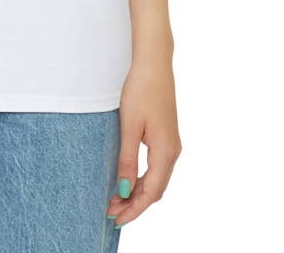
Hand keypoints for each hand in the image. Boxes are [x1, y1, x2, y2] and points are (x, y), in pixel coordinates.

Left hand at [105, 58, 182, 227]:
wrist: (154, 64)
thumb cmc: (141, 90)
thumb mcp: (129, 126)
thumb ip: (127, 159)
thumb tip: (124, 190)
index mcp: (165, 151)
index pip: (150, 192)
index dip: (133, 209)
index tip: (115, 219)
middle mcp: (173, 151)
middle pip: (156, 190)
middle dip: (134, 204)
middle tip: (111, 212)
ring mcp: (172, 144)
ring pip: (157, 180)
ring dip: (138, 192)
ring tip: (116, 199)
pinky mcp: (167, 136)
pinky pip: (157, 167)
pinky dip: (143, 179)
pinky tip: (128, 180)